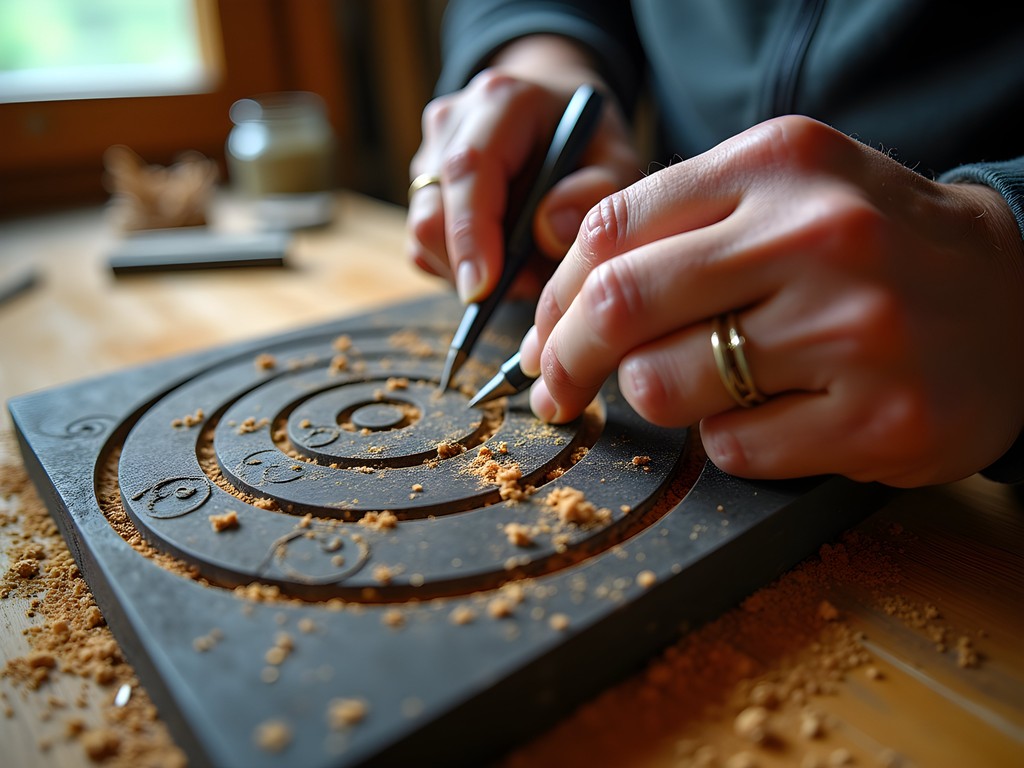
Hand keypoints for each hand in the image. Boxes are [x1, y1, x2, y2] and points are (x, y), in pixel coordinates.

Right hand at [406, 37, 638, 302]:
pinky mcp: (420, 191)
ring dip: (470, 270)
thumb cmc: (589, 142)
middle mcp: (452, 123)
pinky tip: (499, 257)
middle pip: (433, 213)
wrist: (554, 114)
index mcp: (501, 102)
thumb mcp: (616, 158)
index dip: (471, 234)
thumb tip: (548, 231)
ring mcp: (428, 155)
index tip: (485, 288)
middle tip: (532, 282)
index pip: (469, 170)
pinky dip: (460, 269)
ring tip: (525, 266)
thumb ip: (596, 190)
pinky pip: (424, 248)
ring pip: (424, 237)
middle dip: (475, 266)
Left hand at [519, 115, 1023, 486]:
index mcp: (777, 165)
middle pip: (620, 305)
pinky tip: (771, 418)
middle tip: (556, 391)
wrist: (1020, 295)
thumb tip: (561, 302)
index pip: (610, 230)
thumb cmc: (872, 246)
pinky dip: (726, 443)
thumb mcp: (784, 193)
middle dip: (564, 361)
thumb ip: (677, 226)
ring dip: (657, 401)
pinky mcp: (881, 417)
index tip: (542, 339)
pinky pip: (733, 449)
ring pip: (666, 386)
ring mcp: (854, 330)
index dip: (554, 297)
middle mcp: (817, 236)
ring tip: (702, 389)